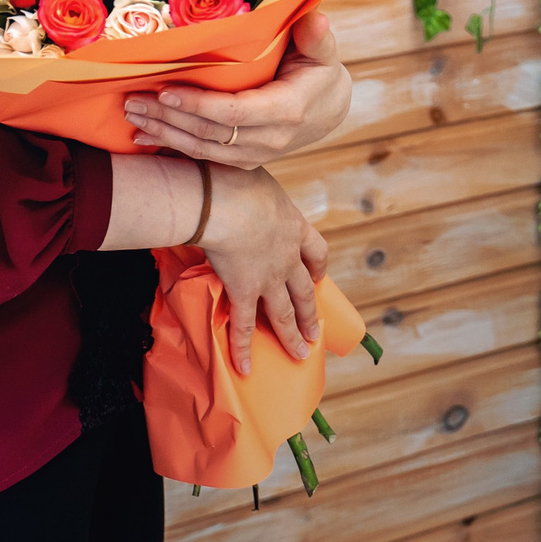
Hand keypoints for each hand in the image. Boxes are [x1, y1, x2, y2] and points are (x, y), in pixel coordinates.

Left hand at [122, 11, 351, 167]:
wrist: (330, 109)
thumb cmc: (319, 71)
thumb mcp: (323, 52)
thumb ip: (316, 37)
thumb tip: (316, 19)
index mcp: (287, 110)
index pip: (234, 112)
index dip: (198, 104)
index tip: (165, 89)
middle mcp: (271, 139)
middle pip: (210, 132)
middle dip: (168, 116)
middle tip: (132, 98)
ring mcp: (256, 154)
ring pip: (202, 149)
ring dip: (164, 132)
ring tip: (132, 114)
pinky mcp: (244, 159)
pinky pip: (204, 157)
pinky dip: (173, 147)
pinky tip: (144, 136)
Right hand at [194, 165, 329, 376]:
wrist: (223, 200)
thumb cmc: (233, 177)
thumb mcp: (252, 173)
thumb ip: (249, 187)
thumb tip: (230, 174)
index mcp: (293, 226)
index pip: (315, 250)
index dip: (317, 266)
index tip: (317, 275)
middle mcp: (287, 257)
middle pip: (304, 290)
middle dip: (309, 312)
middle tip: (315, 332)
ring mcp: (268, 278)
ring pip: (284, 313)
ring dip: (292, 336)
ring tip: (300, 353)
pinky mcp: (244, 290)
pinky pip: (244, 324)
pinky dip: (244, 348)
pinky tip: (245, 367)